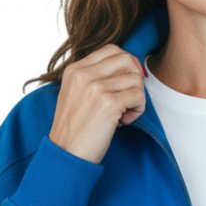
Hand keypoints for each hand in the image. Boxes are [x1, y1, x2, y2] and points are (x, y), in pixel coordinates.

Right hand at [49, 44, 146, 164]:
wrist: (66, 154)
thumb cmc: (74, 130)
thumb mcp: (75, 95)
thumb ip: (93, 79)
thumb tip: (128, 69)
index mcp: (74, 70)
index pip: (111, 50)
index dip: (126, 65)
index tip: (125, 85)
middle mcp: (84, 74)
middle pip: (127, 59)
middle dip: (135, 78)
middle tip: (129, 98)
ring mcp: (96, 87)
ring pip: (136, 79)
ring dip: (137, 98)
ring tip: (124, 114)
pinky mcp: (108, 103)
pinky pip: (138, 96)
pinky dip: (137, 110)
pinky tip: (124, 122)